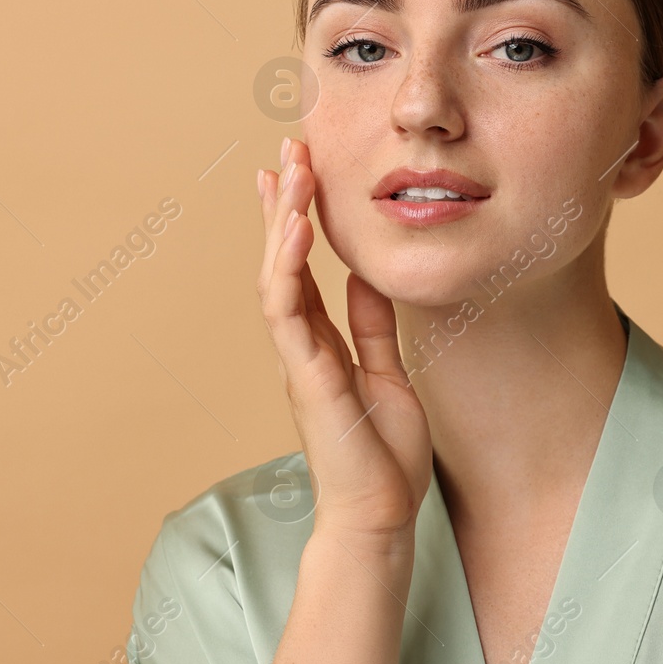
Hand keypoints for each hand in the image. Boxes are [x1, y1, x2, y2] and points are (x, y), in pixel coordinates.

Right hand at [256, 137, 433, 541]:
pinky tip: (297, 230)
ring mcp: (298, 359)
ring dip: (281, 221)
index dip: (295, 218)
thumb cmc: (382, 455)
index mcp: (321, 343)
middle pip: (281, 260)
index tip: (296, 171)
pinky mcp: (305, 376)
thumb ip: (371, 327)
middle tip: (289, 149)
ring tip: (290, 170)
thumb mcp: (386, 373)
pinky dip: (288, 268)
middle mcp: (301, 345)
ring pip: (276, 276)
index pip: (301, 268)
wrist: (379, 514)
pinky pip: (287, 312)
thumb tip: (368, 279)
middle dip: (283, 203)